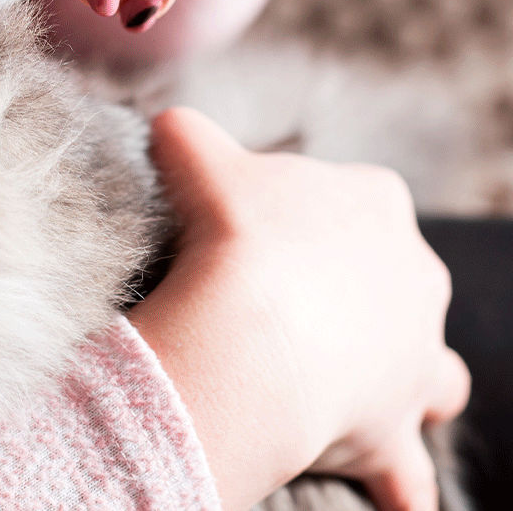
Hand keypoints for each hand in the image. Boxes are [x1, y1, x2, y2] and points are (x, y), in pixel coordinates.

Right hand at [130, 108, 469, 509]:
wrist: (249, 326)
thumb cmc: (232, 234)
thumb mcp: (197, 156)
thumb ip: (188, 136)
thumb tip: (168, 125)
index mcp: (375, 204)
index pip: (352, 205)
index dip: (302, 223)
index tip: (255, 239)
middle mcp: (414, 278)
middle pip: (393, 286)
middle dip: (357, 300)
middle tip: (288, 314)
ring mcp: (412, 357)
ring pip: (430, 373)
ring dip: (403, 383)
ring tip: (355, 394)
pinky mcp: (393, 426)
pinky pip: (405, 471)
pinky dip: (395, 484)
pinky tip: (384, 493)